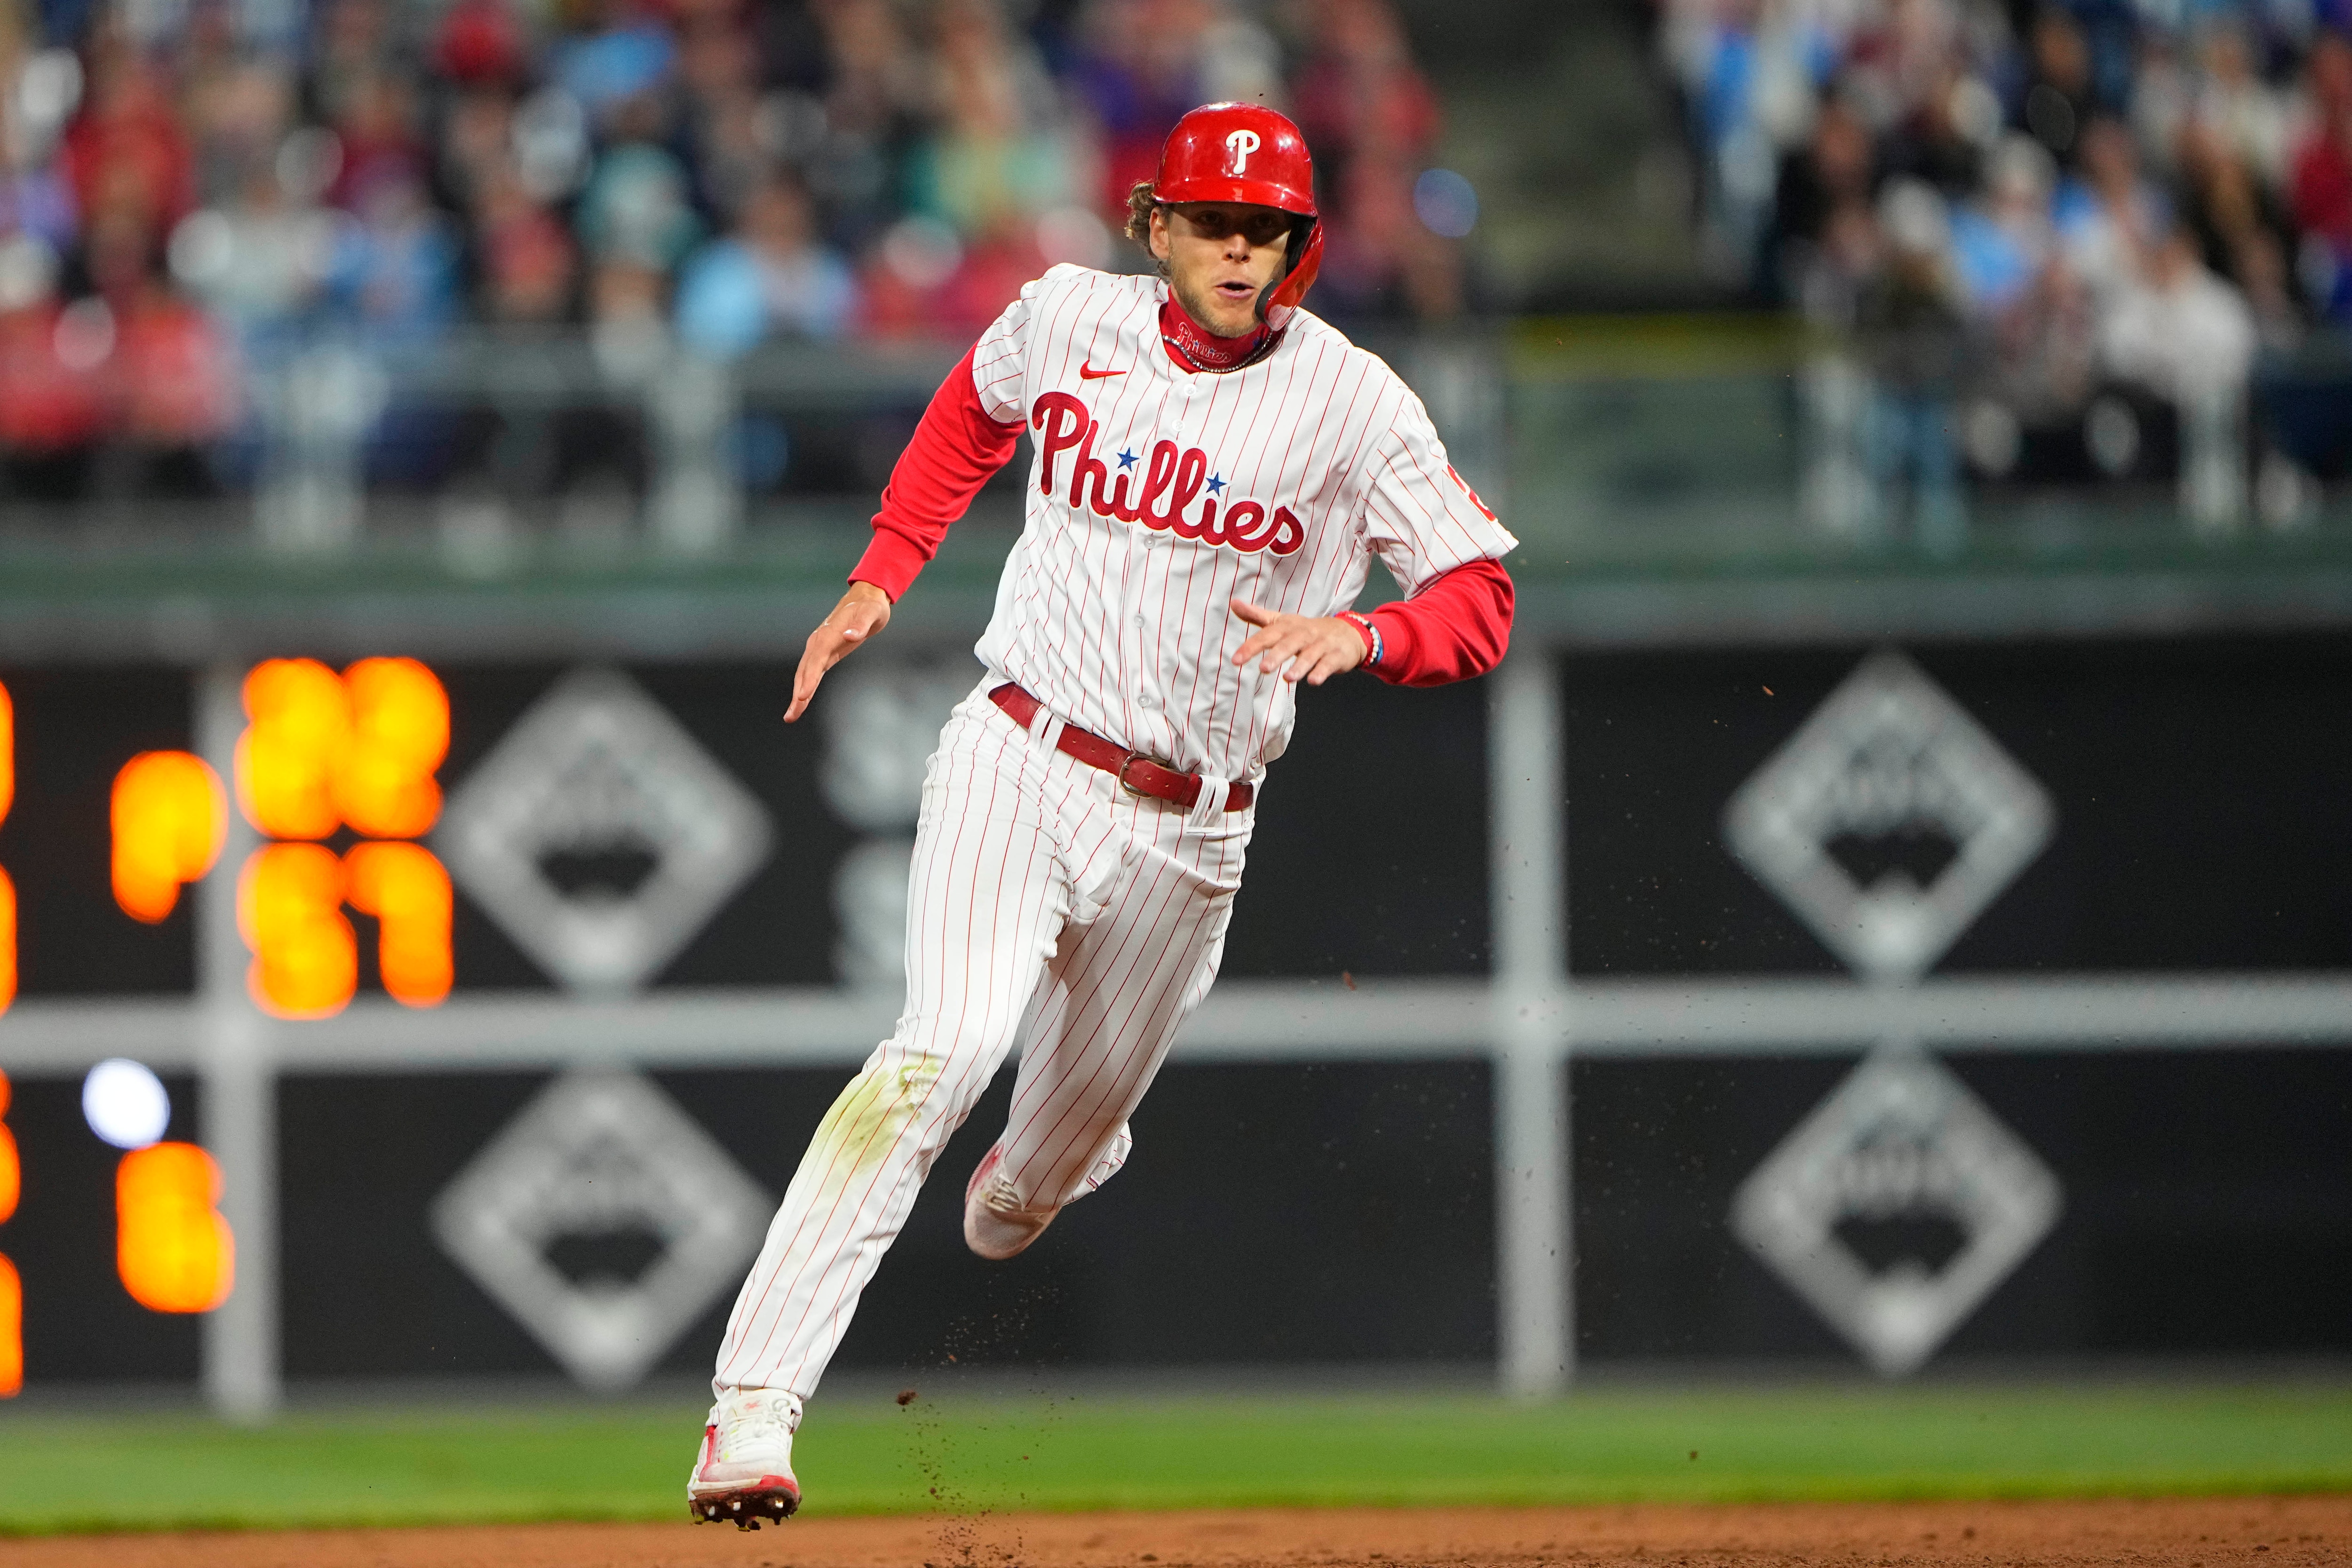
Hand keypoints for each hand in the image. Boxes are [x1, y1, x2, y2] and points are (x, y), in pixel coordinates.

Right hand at [785, 581, 892, 721]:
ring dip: (798, 695)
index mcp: (828, 633)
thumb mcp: (871, 613)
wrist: (866, 598)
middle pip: (805, 671)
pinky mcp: (825, 654)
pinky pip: (812, 674)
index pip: (816, 658)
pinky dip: (806, 688)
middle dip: (798, 694)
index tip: (802, 696)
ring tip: (790, 717)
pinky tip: (800, 703)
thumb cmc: (870, 606)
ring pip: (805, 675)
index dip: (809, 678)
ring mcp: (819, 648)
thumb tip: (850, 636)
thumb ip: (861, 625)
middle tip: (791, 716)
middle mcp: (819, 641)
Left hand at [1229, 596, 1365, 685]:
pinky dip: (1322, 672)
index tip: (1236, 660)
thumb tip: (1233, 603)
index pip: (1267, 635)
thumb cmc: (1307, 630)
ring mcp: (1321, 644)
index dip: (1251, 647)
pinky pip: (1329, 664)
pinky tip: (1314, 681)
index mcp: (1288, 626)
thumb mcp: (1282, 621)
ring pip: (1310, 655)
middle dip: (1277, 656)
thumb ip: (1257, 616)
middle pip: (1289, 644)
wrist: (1346, 631)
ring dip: (1299, 666)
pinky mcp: (1336, 656)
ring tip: (1288, 677)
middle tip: (1264, 668)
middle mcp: (1304, 634)